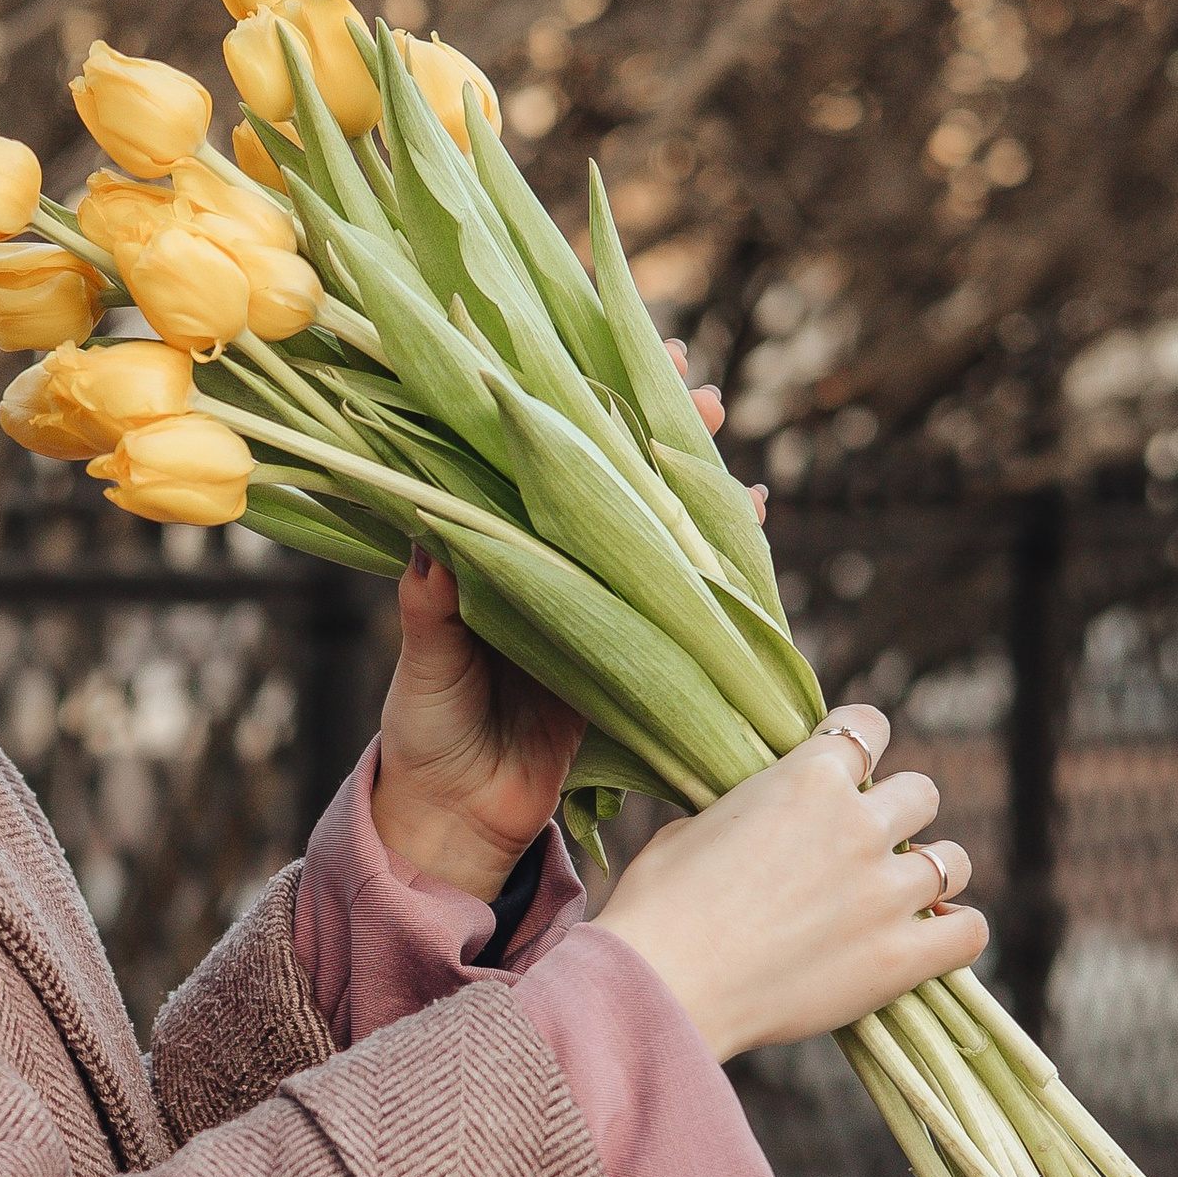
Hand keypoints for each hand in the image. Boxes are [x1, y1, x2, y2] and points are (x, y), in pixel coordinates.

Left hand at [369, 342, 757, 897]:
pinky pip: (686, 595)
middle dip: (654, 430)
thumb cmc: (424, 734)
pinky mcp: (633, 656)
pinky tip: (753, 515)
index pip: (537, 461)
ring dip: (694, 483)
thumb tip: (433, 529)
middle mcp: (549, 570)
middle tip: (700, 387)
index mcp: (492, 556)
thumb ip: (431, 603)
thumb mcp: (424, 663)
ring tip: (726, 435)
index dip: (574, 410)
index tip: (606, 356)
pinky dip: (720, 558)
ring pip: (654, 530)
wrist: (456, 820)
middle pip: (608, 483)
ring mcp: (597, 609)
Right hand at [597, 706, 985, 1061]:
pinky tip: (932, 938)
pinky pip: (968, 932)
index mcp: (806, 779)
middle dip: (898, 814)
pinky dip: (956, 932)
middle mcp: (858, 825)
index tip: (855, 761)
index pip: (867, 728)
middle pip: (921, 794)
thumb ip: (745, 812)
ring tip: (903, 894)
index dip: (863, 741)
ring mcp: (886, 892)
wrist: (662, 983)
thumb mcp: (692, 828)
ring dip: (932, 873)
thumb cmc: (658, 907)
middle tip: (868, 844)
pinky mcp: (900, 957)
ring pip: (955, 861)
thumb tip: (755, 823)